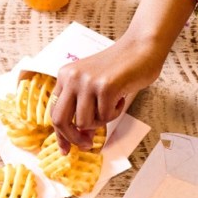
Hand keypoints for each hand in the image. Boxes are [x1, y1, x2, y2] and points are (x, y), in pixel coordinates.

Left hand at [49, 37, 165, 152]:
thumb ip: (85, 108)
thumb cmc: (121, 68)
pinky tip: (121, 96)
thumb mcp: (95, 87)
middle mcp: (71, 78)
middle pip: (60, 120)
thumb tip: (83, 137)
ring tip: (112, 104)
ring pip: (85, 122)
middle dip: (73, 138)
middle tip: (87, 144)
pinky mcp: (105, 87)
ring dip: (102, 121)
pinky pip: (106, 117)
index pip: (55, 111)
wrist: (142, 47)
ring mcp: (87, 82)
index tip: (66, 150)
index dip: (60, 135)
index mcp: (65, 76)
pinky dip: (116, 112)